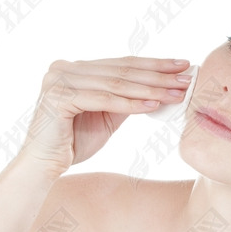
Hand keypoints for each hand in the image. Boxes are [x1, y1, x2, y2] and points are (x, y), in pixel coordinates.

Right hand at [17, 56, 193, 176]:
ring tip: (176, 92)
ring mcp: (58, 79)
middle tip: (187, 77)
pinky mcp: (57, 96)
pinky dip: (130, 103)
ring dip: (150, 88)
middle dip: (158, 74)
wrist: (43, 167)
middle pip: (121, 71)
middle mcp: (64, 68)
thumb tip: (162, 85)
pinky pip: (102, 99)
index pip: (122, 64)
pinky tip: (153, 105)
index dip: (154, 64)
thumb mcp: (107, 115)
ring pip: (115, 84)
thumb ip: (126, 97)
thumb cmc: (74, 143)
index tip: (183, 65)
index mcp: (75, 68)